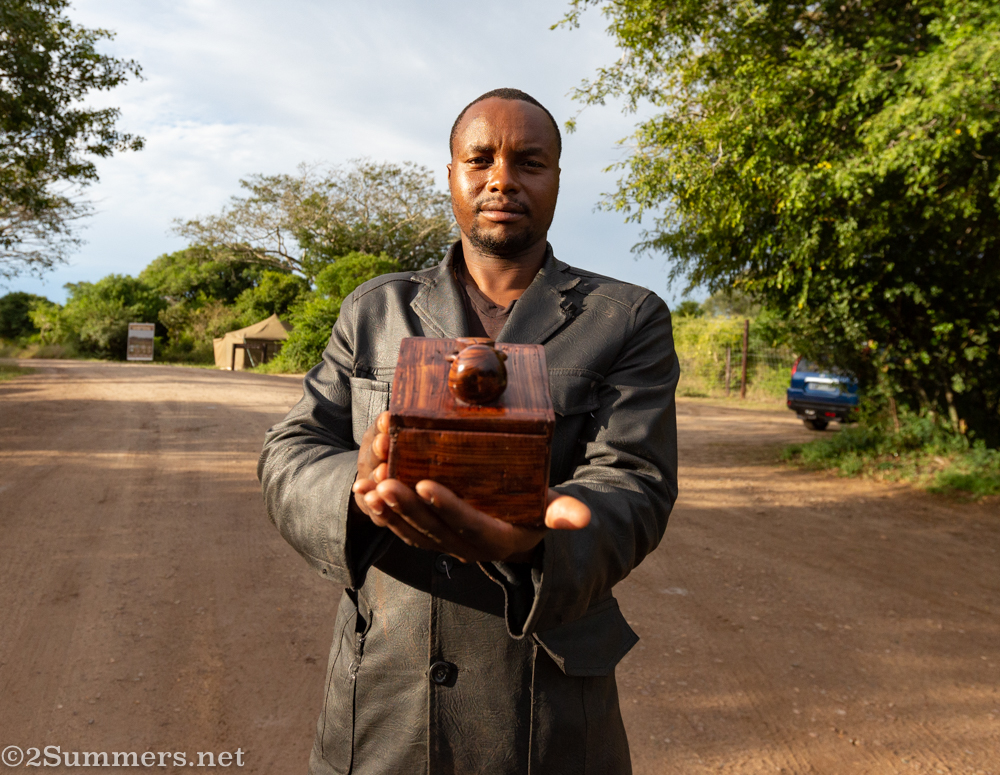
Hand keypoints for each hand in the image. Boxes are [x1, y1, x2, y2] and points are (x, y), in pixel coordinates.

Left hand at [351, 412, 590, 562]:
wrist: (515, 534)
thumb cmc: (533, 512)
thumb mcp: (549, 512)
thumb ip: (562, 513)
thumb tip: (583, 516)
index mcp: (496, 540)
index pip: (468, 524)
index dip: (447, 507)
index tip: (426, 484)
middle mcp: (466, 549)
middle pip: (432, 528)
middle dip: (406, 506)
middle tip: (385, 481)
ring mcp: (444, 546)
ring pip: (411, 531)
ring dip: (387, 511)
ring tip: (369, 486)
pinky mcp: (428, 539)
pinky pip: (400, 530)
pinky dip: (381, 514)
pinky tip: (363, 492)